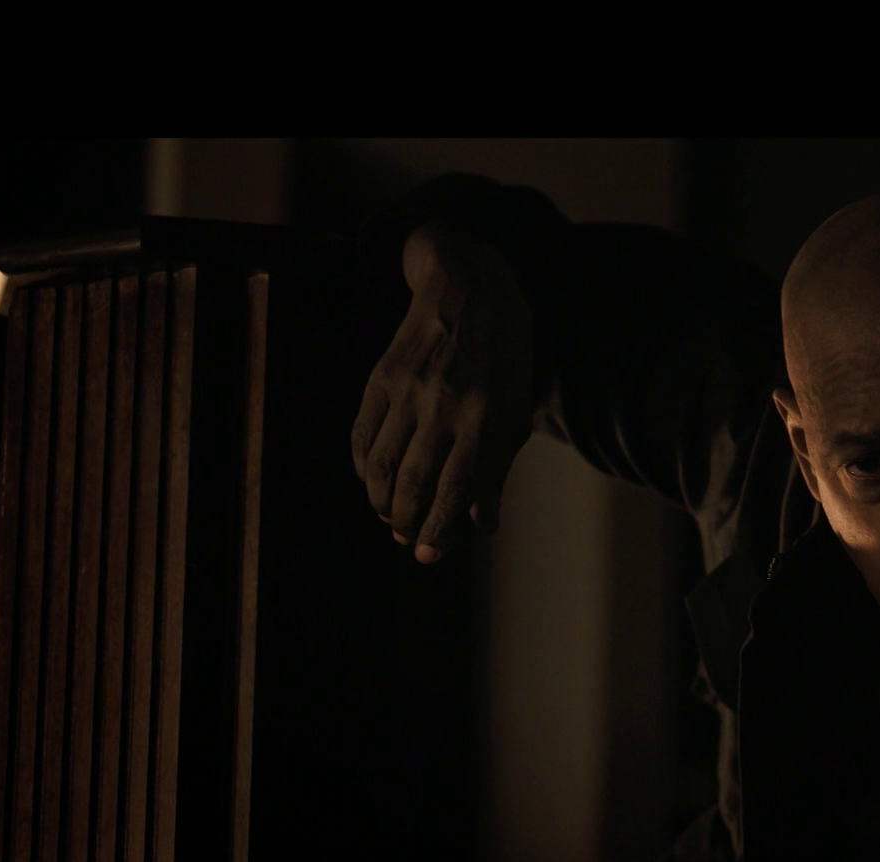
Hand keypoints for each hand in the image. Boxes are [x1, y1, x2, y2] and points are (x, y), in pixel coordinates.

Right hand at [351, 221, 534, 562]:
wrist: (467, 286)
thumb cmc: (505, 352)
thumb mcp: (517, 405)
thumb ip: (499, 466)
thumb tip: (485, 523)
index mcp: (482, 413)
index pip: (456, 486)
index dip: (440, 528)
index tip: (428, 556)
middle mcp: (441, 404)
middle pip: (413, 480)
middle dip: (406, 520)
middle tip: (407, 541)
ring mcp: (406, 389)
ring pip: (380, 462)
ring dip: (380, 500)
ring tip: (389, 519)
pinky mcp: (380, 377)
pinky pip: (362, 432)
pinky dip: (362, 466)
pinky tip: (371, 482)